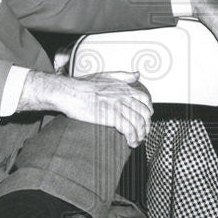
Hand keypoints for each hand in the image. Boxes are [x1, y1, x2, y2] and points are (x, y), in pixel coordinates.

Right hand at [17, 70, 152, 147]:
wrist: (70, 92)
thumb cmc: (83, 85)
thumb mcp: (106, 75)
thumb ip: (124, 76)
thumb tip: (137, 74)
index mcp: (124, 87)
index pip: (145, 99)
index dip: (148, 111)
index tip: (145, 118)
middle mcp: (124, 96)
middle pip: (144, 113)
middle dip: (146, 125)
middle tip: (142, 133)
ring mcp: (119, 107)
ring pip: (138, 123)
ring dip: (140, 135)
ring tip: (137, 141)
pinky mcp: (112, 118)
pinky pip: (129, 130)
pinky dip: (133, 138)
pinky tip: (131, 143)